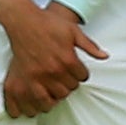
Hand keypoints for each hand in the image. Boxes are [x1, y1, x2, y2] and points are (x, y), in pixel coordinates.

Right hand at [0, 0, 97, 115]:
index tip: (75, 71)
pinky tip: (38, 98)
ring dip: (54, 96)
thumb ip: (90, 46)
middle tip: (63, 78)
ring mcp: (37, 77)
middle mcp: (53, 71)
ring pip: (52, 99)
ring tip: (53, 89)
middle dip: (68, 84)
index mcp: (68, 60)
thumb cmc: (47, 24)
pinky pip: (32, 101)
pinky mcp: (22, 80)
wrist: (24, 20)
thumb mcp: (74, 31)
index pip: (82, 78)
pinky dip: (36, 104)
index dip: (80, 74)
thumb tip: (104, 56)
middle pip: (68, 90)